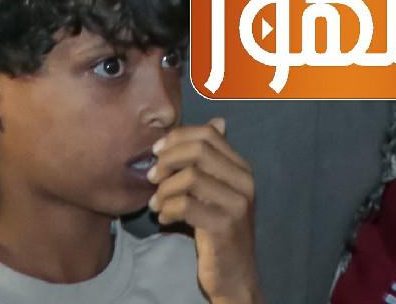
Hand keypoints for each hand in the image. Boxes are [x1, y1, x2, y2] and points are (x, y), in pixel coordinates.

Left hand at [151, 120, 261, 303]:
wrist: (234, 275)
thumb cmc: (219, 230)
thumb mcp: (218, 191)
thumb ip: (212, 160)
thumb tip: (217, 120)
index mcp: (242, 168)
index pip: (209, 134)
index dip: (178, 137)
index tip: (157, 151)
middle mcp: (244, 181)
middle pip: (198, 150)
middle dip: (168, 160)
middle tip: (151, 177)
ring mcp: (237, 204)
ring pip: (190, 177)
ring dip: (164, 190)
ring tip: (156, 204)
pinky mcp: (224, 226)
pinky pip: (186, 206)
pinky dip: (167, 209)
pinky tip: (163, 219)